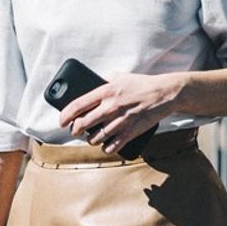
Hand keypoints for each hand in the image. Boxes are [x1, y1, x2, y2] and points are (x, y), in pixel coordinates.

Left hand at [61, 72, 177, 151]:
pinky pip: (111, 147)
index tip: (61, 121)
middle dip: (75, 130)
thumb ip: (106, 81)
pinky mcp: (130, 132)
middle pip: (82, 125)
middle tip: (75, 130)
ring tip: (92, 137)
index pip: (77, 105)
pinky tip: (107, 145)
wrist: (165, 93)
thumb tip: (95, 83)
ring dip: (91, 140)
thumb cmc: (142, 84)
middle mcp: (110, 107)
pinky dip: (107, 148)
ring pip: (95, 138)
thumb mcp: (121, 77)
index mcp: (105, 91)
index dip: (65, 115)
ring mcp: (120, 121)